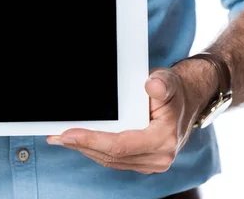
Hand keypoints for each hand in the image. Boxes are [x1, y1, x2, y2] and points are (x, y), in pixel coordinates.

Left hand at [46, 61, 216, 173]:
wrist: (187, 102)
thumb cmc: (175, 92)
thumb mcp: (169, 81)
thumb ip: (161, 84)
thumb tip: (152, 86)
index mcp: (163, 139)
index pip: (120, 145)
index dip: (92, 140)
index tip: (69, 134)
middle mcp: (158, 157)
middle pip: (110, 156)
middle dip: (81, 145)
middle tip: (56, 135)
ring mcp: (150, 163)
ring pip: (109, 160)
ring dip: (84, 149)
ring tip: (60, 138)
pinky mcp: (142, 162)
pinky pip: (114, 160)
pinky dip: (94, 150)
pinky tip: (78, 142)